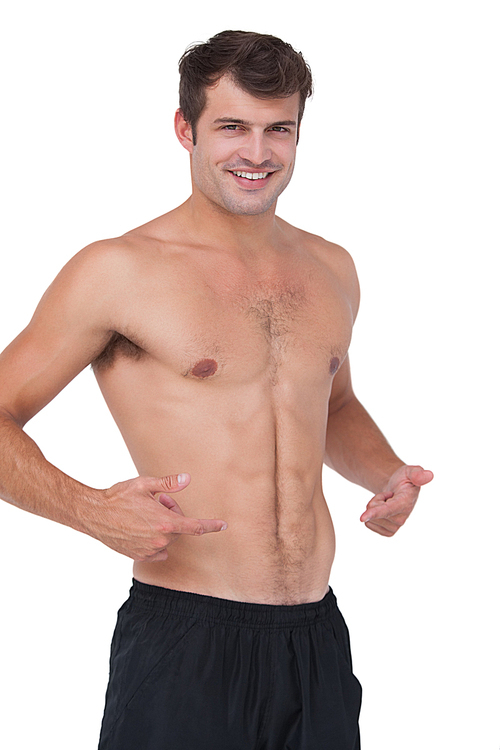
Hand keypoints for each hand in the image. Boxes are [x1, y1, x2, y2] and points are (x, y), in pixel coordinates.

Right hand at [87, 473, 226, 560]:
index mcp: (165, 523)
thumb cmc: (118, 497)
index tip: (223, 525)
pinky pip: (156, 551)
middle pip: (178, 529)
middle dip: (172, 514)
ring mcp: (149, 550)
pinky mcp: (138, 556)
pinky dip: (154, 541)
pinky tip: (141, 529)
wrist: (94, 514)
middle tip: (157, 501)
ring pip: (167, 539)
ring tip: (144, 514)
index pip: (195, 527)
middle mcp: (159, 540)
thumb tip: (187, 479)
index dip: (211, 526)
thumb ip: (168, 484)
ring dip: (162, 528)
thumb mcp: (144, 484)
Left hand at [360, 465, 432, 536]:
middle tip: (388, 494)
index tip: (362, 517)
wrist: (399, 489)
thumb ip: (417, 473)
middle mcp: (402, 518)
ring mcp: (396, 527)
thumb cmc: (404, 479)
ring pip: (370, 519)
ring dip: (374, 507)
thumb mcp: (410, 471)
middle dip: (376, 500)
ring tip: (387, 501)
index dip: (376, 512)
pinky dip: (372, 516)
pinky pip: (370, 524)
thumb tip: (429, 475)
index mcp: (406, 503)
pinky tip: (384, 510)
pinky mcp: (389, 532)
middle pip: (374, 511)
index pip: (388, 510)